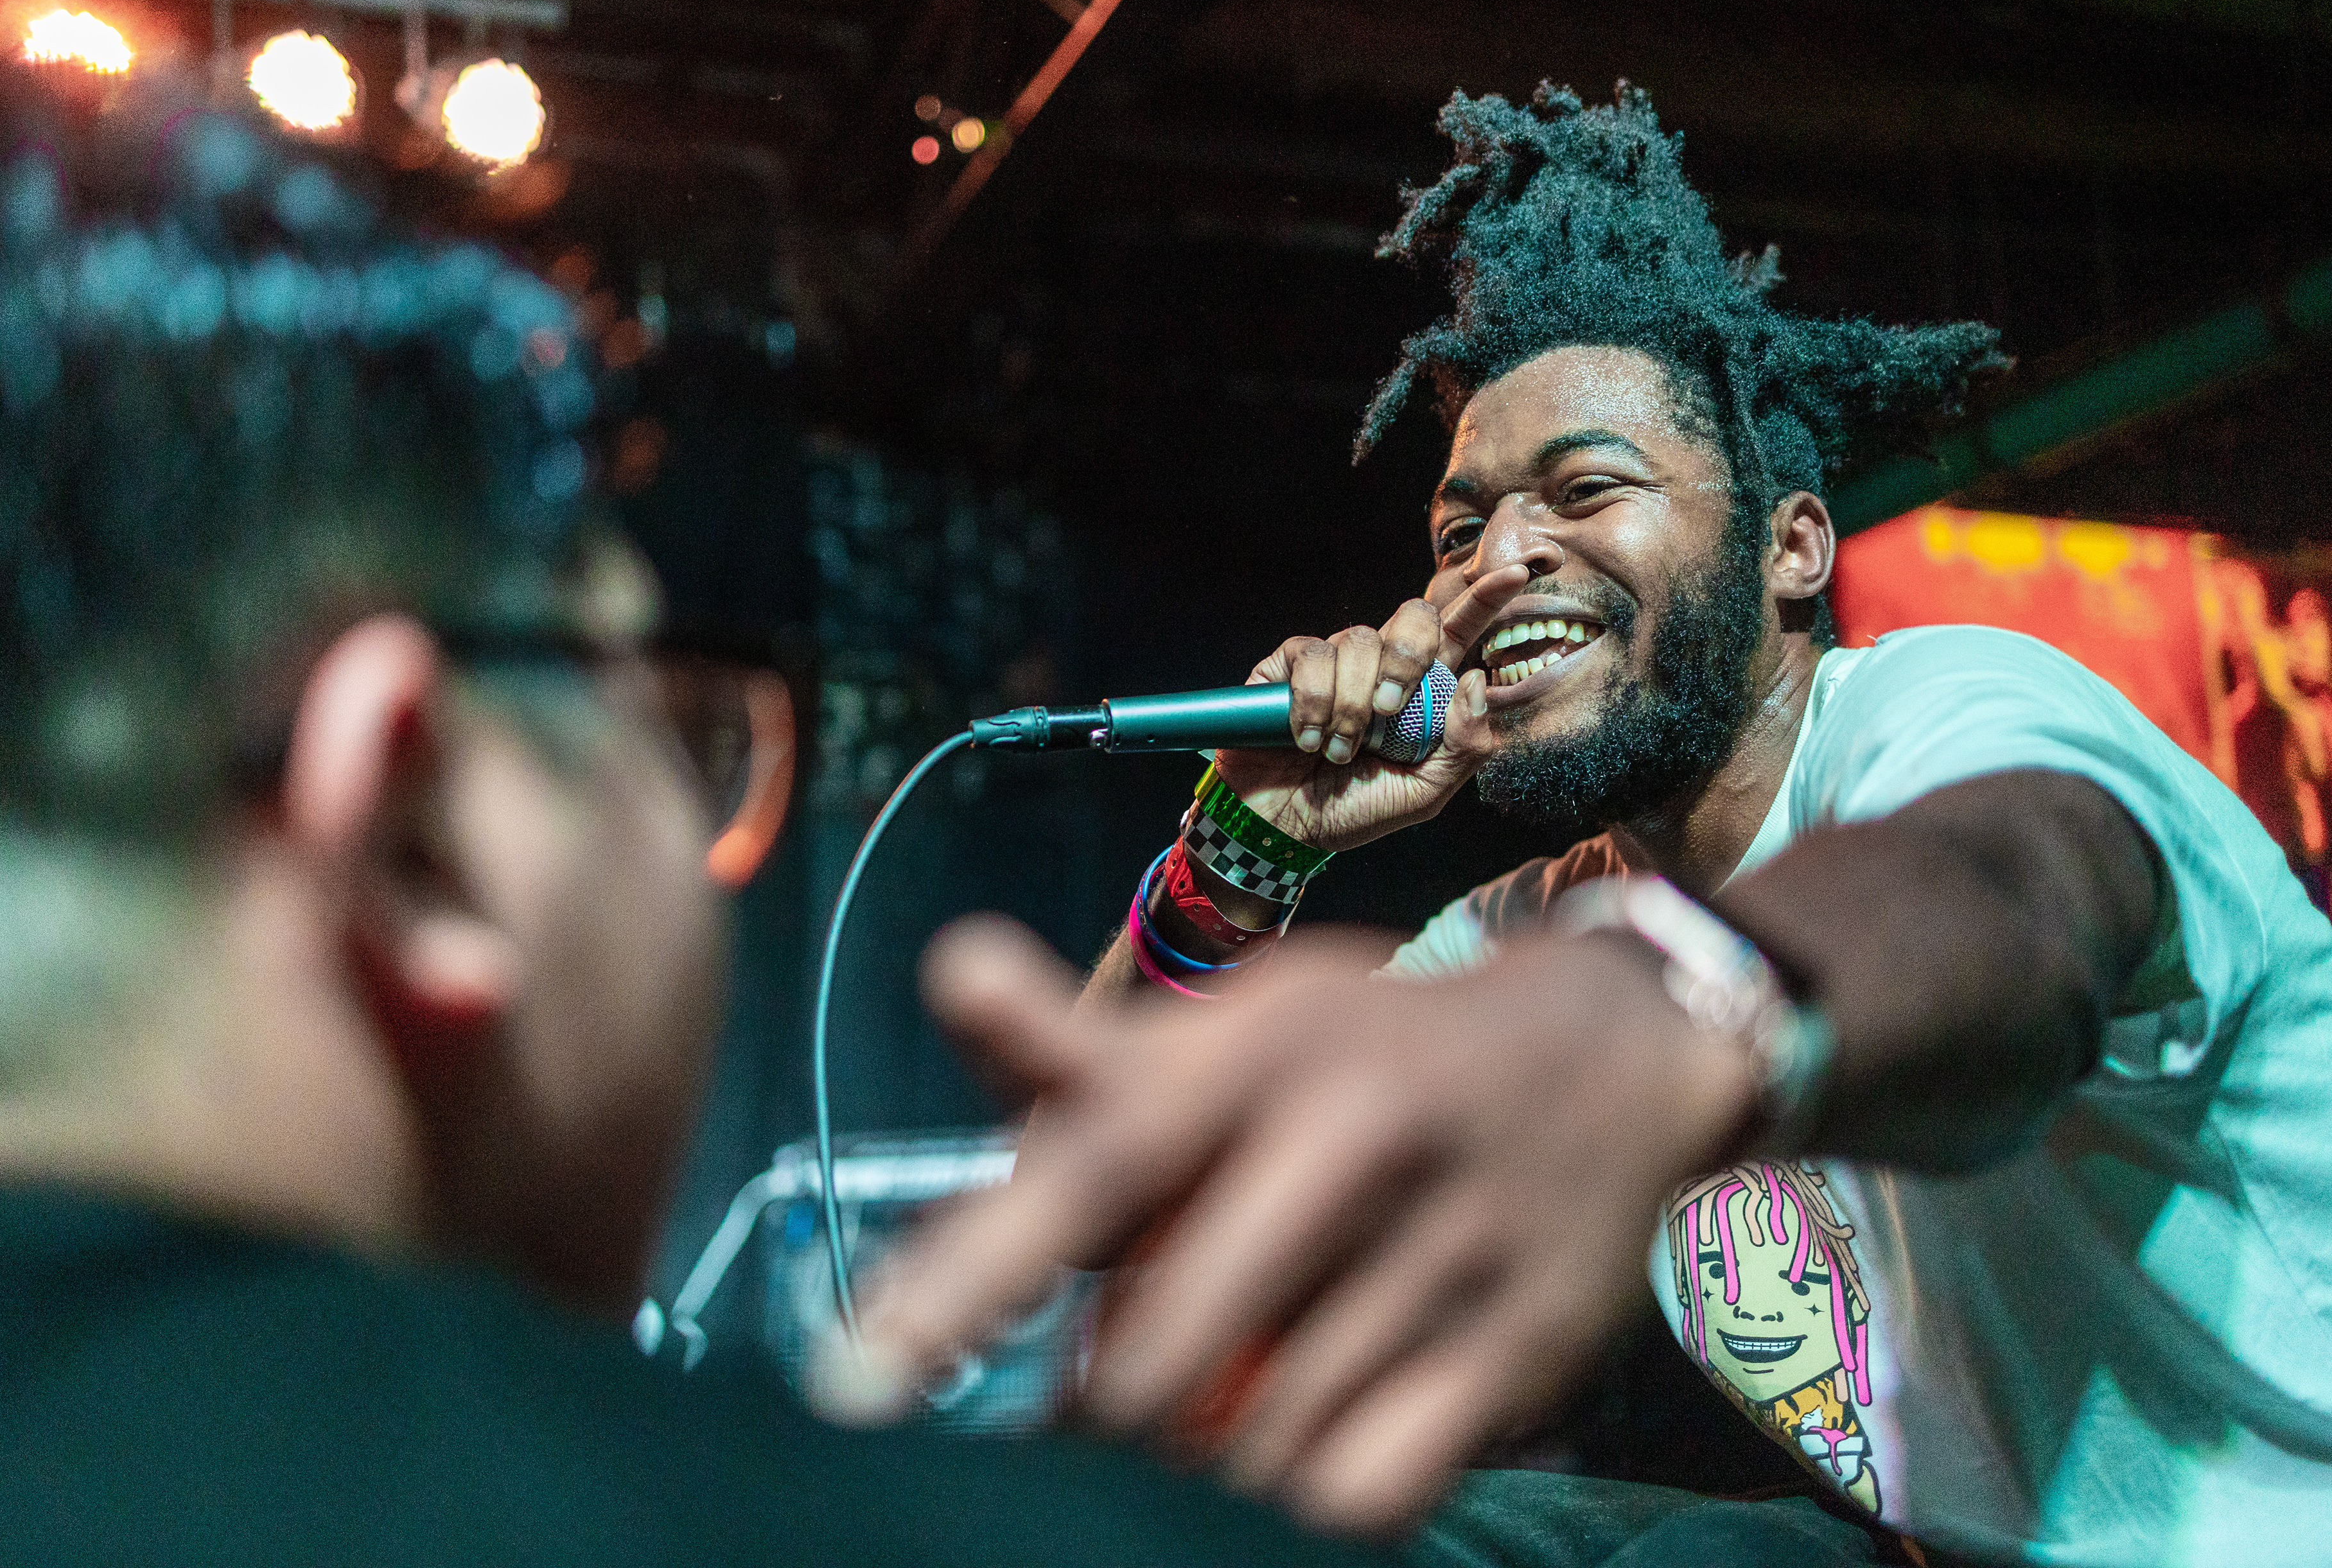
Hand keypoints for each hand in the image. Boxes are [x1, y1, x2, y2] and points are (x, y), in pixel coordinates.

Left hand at [814, 917, 1756, 1536]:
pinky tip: (1306, 1433)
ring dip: (1199, 1452)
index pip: (1092, 1166)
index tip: (854, 1385)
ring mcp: (1448, 1248)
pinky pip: (1358, 1492)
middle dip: (1097, 1407)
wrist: (1610, 1056)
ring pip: (1248, 1445)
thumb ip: (1080, 1052)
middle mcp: (1354, 1136)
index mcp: (1258, 1049)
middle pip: (1153, 1362)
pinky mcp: (1520, 1350)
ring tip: (1213, 1397)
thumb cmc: (1362, 1055)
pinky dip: (1302, 1493)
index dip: (967, 1280)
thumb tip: (947, 970)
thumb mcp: (1232, 1029)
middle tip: (1101, 1393)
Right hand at [1216, 567, 1522, 852]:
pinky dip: (1313, 702)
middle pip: (1414, 617)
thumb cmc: (1354, 811)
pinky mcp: (1288, 665)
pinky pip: (1311, 656)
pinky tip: (1306, 738)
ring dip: (1351, 704)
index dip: (1485, 600)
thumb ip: (1463, 748)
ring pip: (1358, 640)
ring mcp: (1335, 662)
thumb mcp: (1423, 795)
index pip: (1459, 633)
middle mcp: (1381, 666)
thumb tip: (1479, 681)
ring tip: (1337, 750)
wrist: (1282, 827)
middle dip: (1407, 656)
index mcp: (1422, 692)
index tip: (1515, 573)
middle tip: (1387, 711)